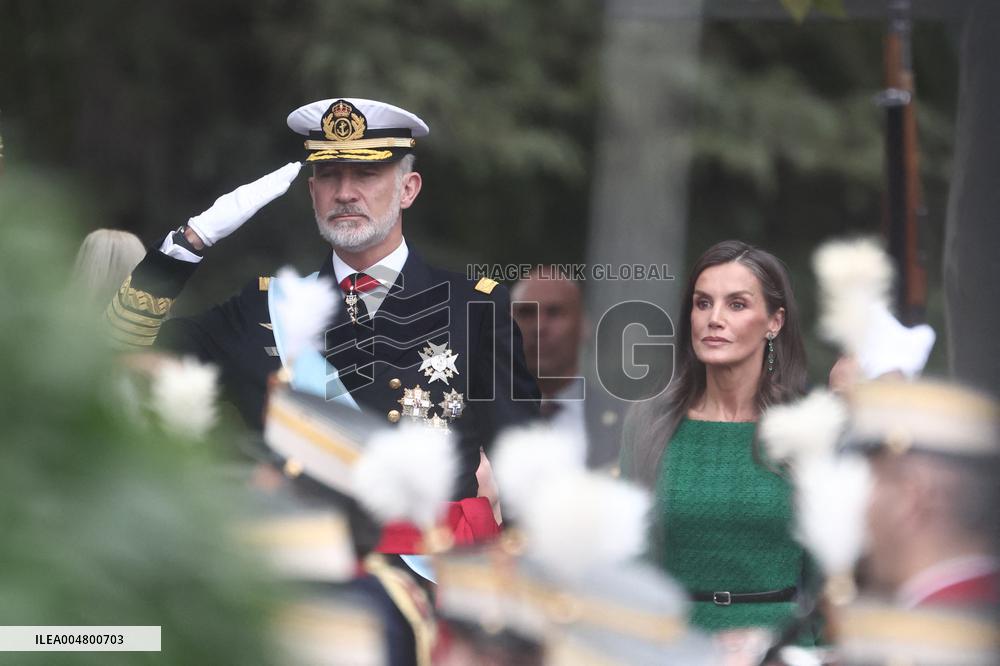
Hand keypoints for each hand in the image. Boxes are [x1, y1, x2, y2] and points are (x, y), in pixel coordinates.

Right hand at [186, 162, 301, 246]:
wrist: (209, 225)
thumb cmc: (219, 217)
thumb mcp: (233, 203)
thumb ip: (242, 198)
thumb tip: (248, 194)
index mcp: (246, 191)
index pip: (266, 182)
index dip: (278, 175)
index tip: (289, 169)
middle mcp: (249, 191)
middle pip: (270, 180)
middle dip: (284, 172)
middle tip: (297, 164)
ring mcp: (250, 197)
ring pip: (270, 185)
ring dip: (284, 177)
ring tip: (294, 169)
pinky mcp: (250, 205)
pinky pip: (266, 196)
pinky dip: (276, 190)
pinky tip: (285, 184)